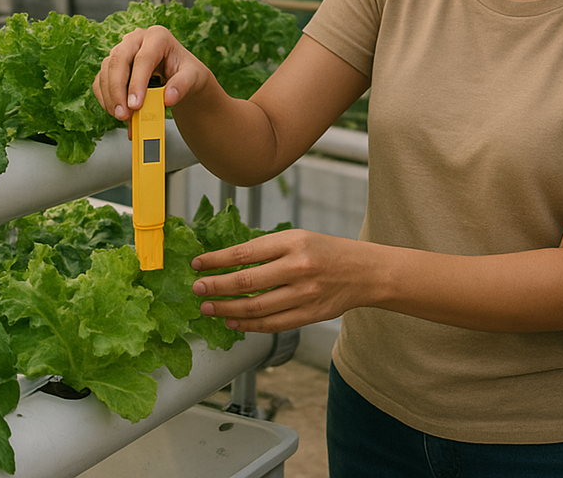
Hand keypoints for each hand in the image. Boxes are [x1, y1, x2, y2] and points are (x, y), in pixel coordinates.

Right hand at [92, 25, 210, 121]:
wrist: (181, 77)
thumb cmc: (187, 73)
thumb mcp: (193, 78)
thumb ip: (182, 86)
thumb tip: (168, 98)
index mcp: (158, 36)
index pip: (144, 58)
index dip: (137, 83)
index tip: (136, 105)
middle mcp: (136, 39)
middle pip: (119, 60)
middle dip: (118, 90)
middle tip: (124, 114)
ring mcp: (122, 50)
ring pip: (107, 70)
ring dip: (111, 96)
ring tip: (123, 117)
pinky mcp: (112, 65)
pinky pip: (101, 80)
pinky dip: (106, 98)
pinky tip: (116, 110)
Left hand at [191, 229, 369, 332]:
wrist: (364, 271)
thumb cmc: (328, 251)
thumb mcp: (300, 237)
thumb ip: (268, 249)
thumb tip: (228, 261)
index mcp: (293, 242)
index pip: (245, 252)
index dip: (217, 260)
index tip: (198, 264)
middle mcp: (298, 267)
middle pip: (246, 281)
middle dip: (215, 286)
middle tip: (198, 289)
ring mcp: (304, 294)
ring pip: (255, 307)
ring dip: (226, 309)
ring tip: (208, 308)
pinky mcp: (308, 315)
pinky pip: (271, 324)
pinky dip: (248, 325)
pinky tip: (233, 322)